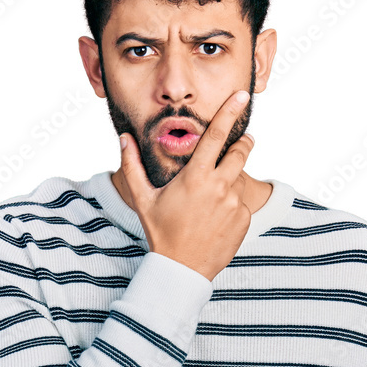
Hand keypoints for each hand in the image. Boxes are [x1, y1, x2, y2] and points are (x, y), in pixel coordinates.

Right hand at [118, 90, 255, 281]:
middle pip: (240, 151)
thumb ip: (132, 165)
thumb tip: (122, 138)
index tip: (242, 97)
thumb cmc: (161, 231)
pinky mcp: (244, 219)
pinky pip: (242, 202)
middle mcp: (219, 187)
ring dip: (231, 179)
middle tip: (241, 141)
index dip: (230, 112)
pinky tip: (215, 217)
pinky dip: (232, 203)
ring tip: (212, 196)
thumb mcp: (143, 198)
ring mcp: (234, 204)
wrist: (182, 269)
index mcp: (196, 177)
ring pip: (239, 178)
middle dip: (243, 142)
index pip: (216, 135)